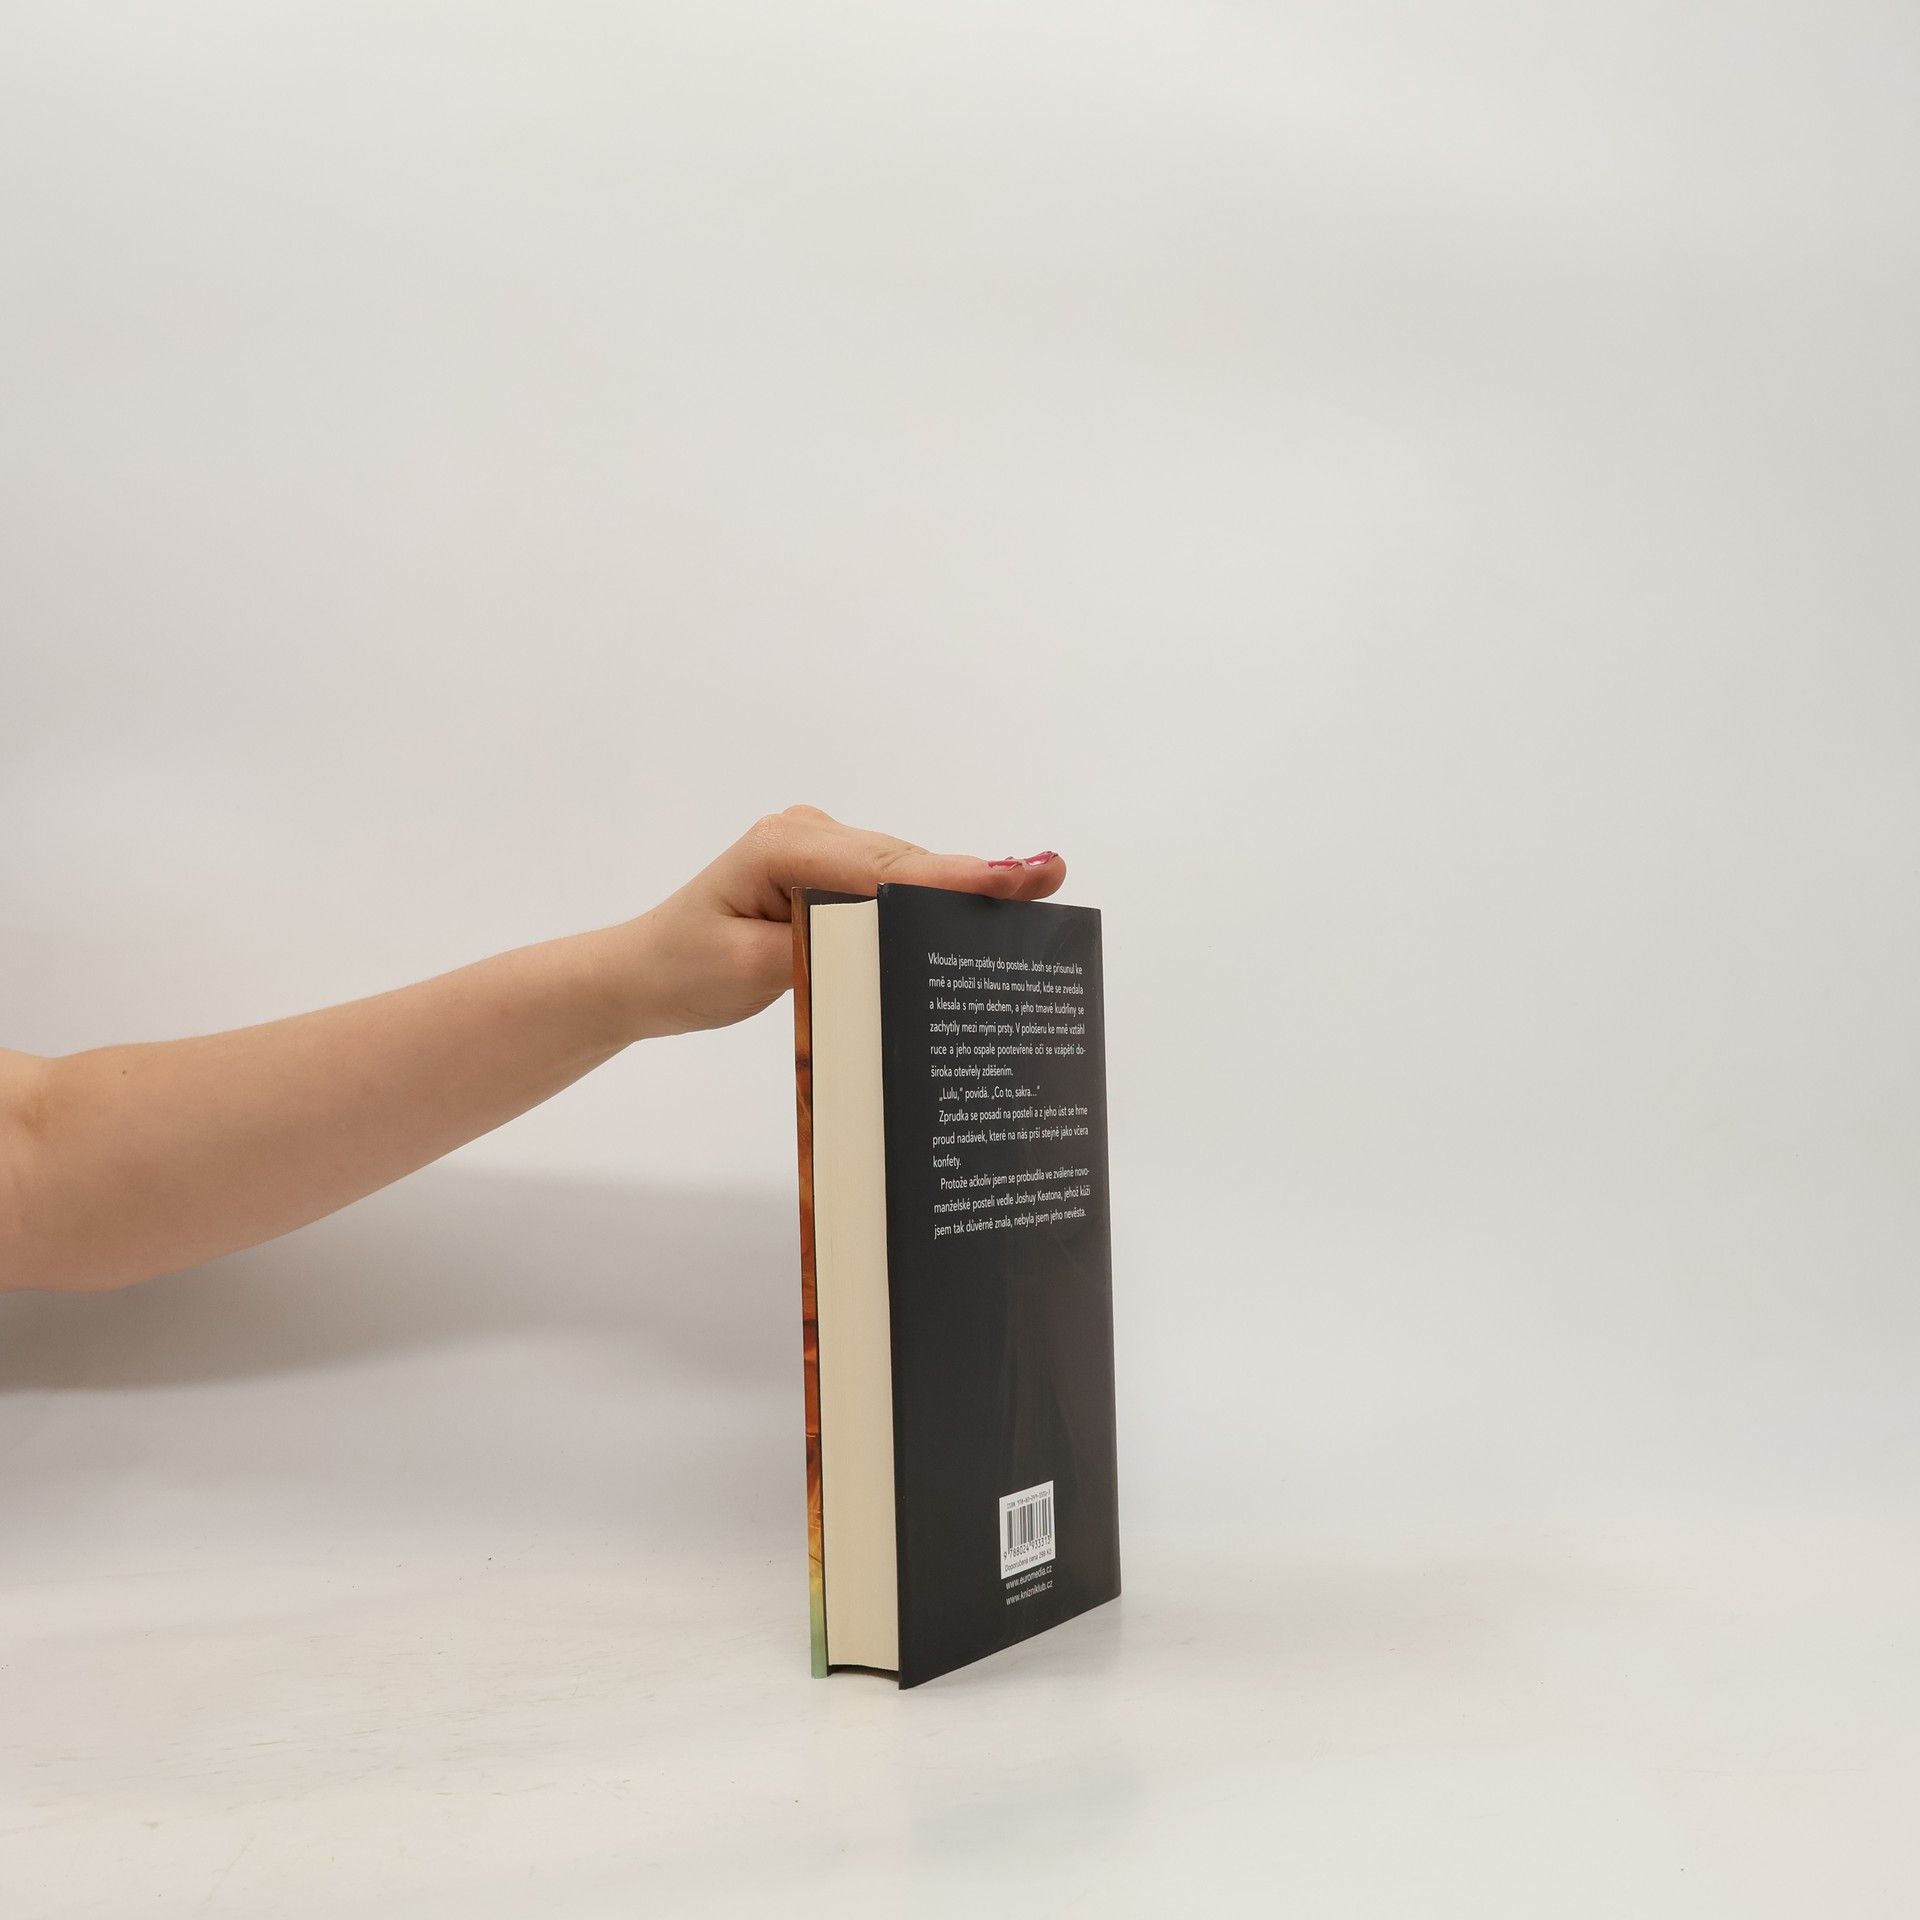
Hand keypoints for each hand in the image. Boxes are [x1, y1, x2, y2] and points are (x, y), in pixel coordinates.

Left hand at [616, 806, 1065, 1037]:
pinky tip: (974, 922)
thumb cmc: (685, 971)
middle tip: (1050, 889)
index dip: (957, 876)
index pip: (887, 867)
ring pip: (905, 872)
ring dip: (953, 896)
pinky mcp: (829, 869)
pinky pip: (890, 883)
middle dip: (971, 884)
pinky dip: (926, 903)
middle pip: (907, 864)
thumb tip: (895, 933)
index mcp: (786, 846)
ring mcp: (821, 846)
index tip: (1022, 877)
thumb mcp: (750, 971)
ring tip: (1029, 903)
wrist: (641, 973)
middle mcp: (809, 831)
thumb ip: (823, 948)